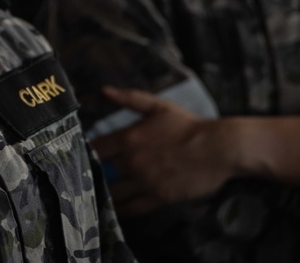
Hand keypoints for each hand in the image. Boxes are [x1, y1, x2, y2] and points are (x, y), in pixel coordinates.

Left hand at [92, 87, 234, 215]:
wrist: (218, 148)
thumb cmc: (188, 125)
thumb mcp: (158, 106)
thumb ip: (129, 98)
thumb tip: (103, 90)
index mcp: (129, 138)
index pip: (94, 149)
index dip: (85, 152)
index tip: (80, 155)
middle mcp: (133, 162)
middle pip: (99, 173)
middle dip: (90, 175)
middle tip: (83, 179)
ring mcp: (145, 182)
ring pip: (113, 193)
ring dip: (102, 193)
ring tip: (94, 194)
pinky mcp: (158, 198)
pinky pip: (132, 208)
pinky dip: (120, 210)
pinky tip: (113, 209)